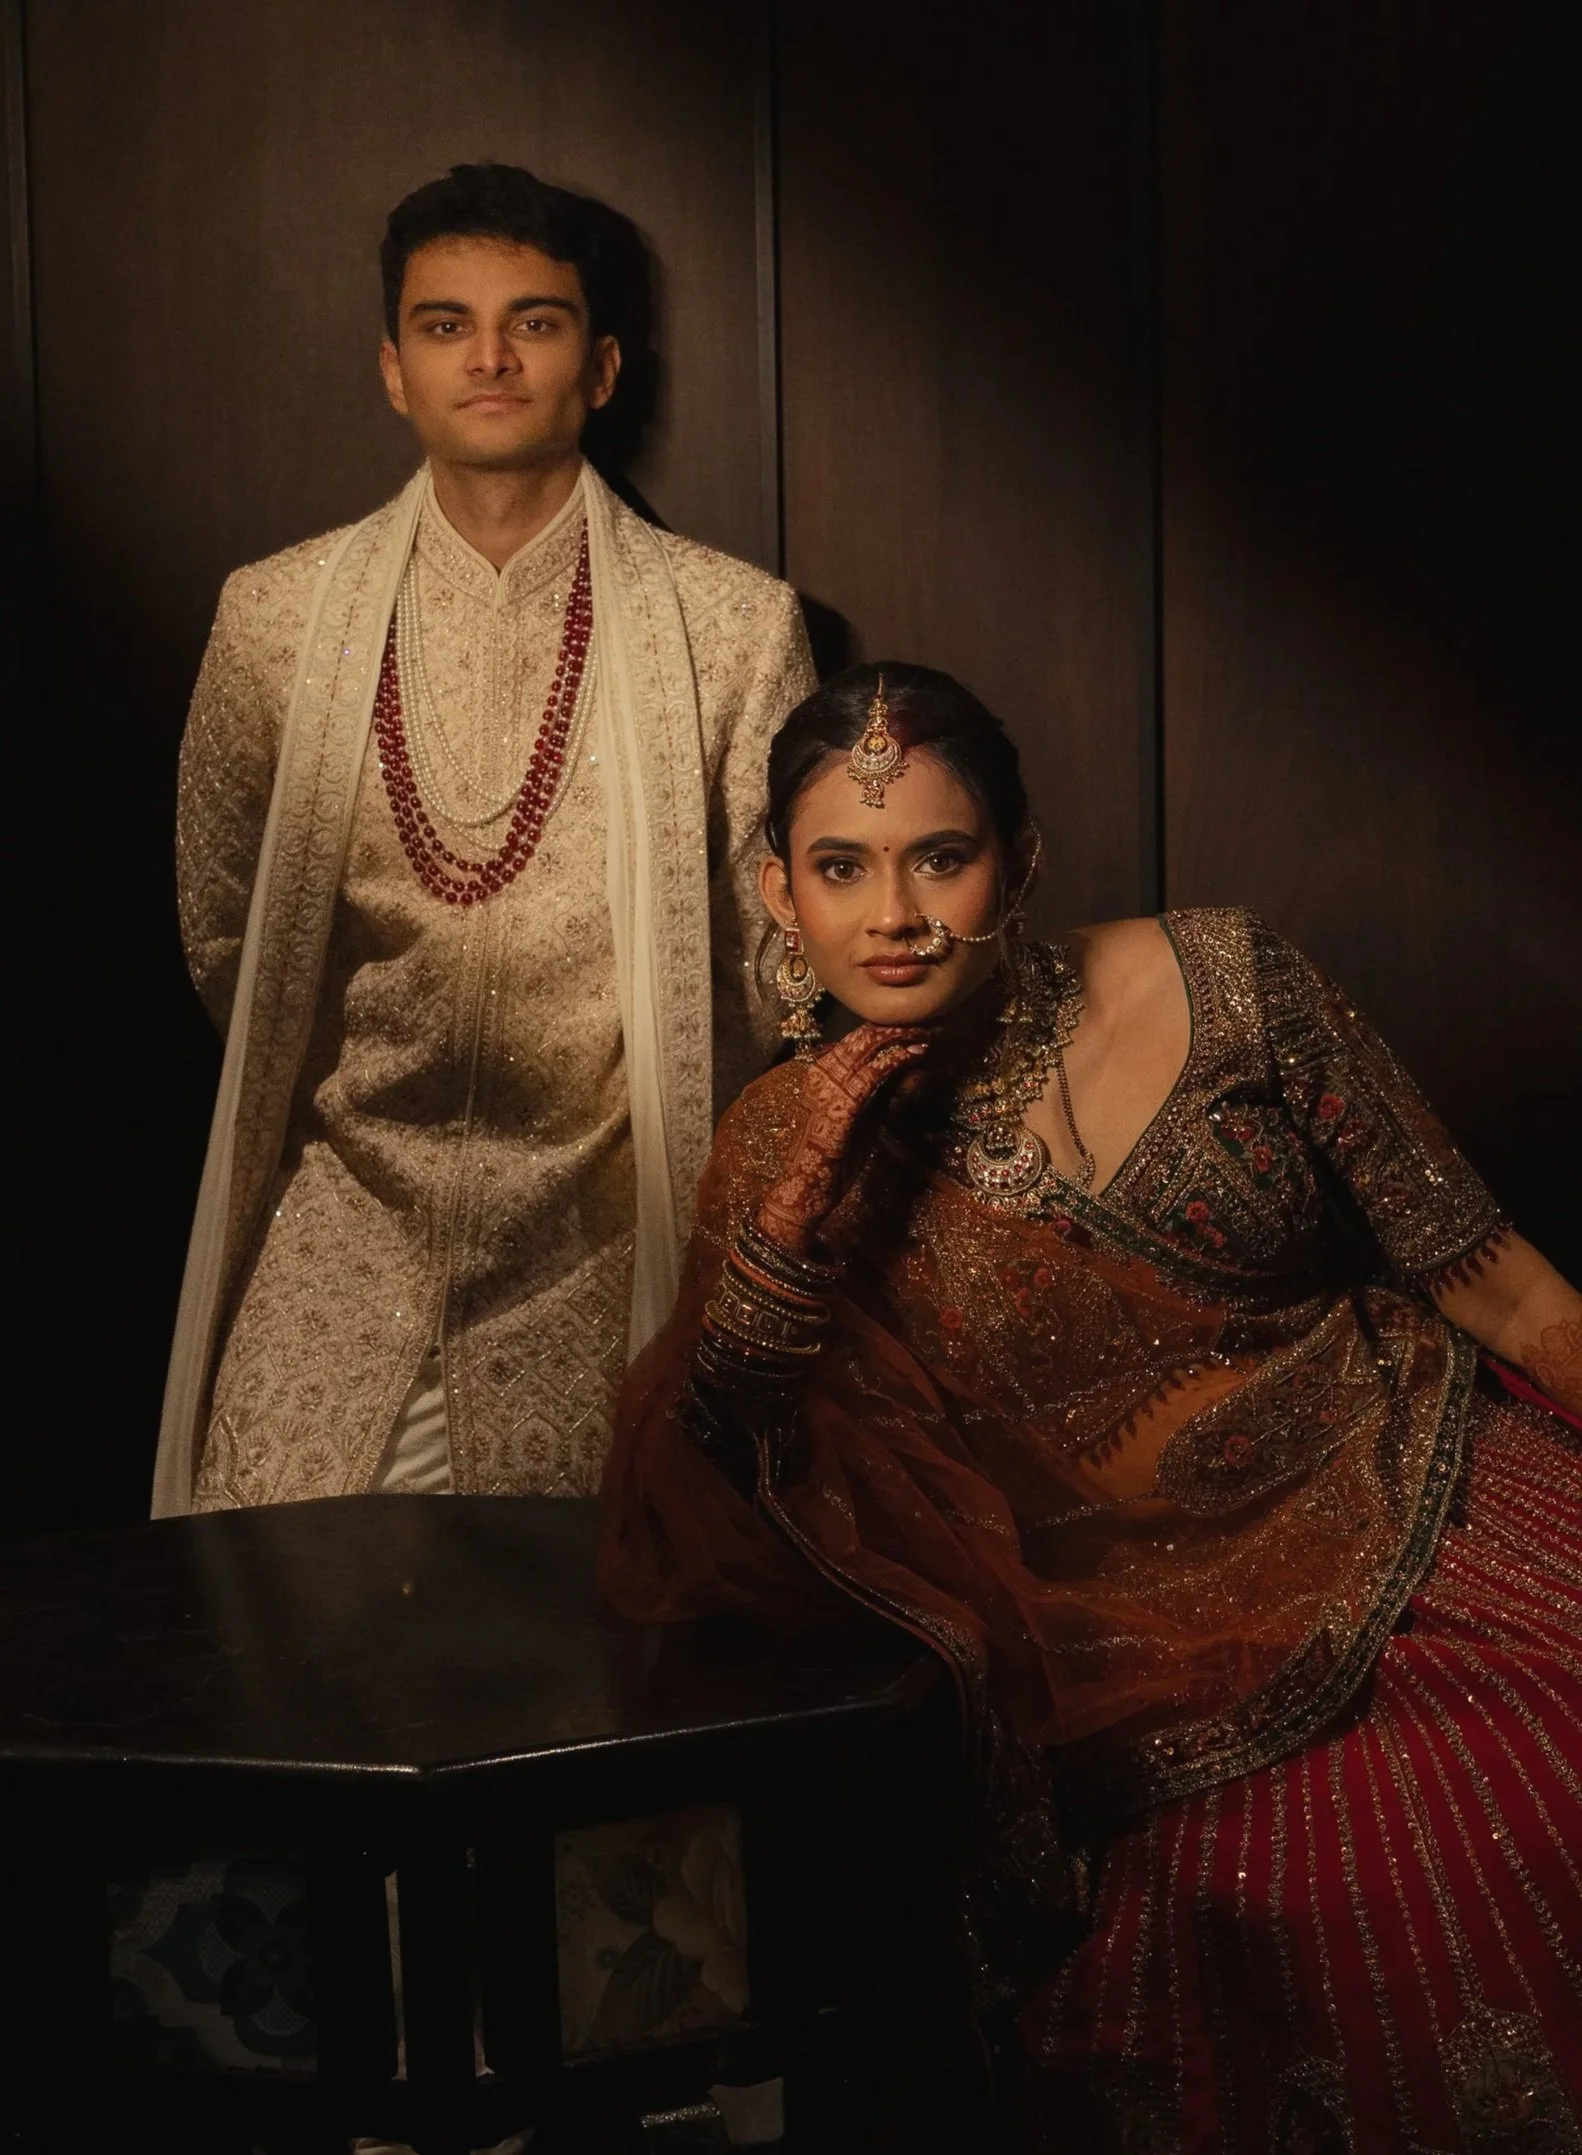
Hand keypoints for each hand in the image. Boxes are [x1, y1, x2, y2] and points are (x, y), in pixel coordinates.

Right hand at [757, 1025, 930, 1259]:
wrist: (807, 1189)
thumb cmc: (835, 1157)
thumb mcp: (865, 1115)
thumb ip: (884, 1089)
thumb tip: (912, 1065)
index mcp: (823, 1071)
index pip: (858, 1038)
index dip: (890, 1028)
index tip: (919, 1025)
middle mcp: (822, 1071)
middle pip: (863, 1036)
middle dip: (899, 1026)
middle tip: (930, 1022)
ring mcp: (828, 1085)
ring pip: (868, 1047)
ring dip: (902, 1036)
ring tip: (929, 1032)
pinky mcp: (839, 1103)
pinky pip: (872, 1072)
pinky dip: (897, 1059)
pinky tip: (916, 1053)